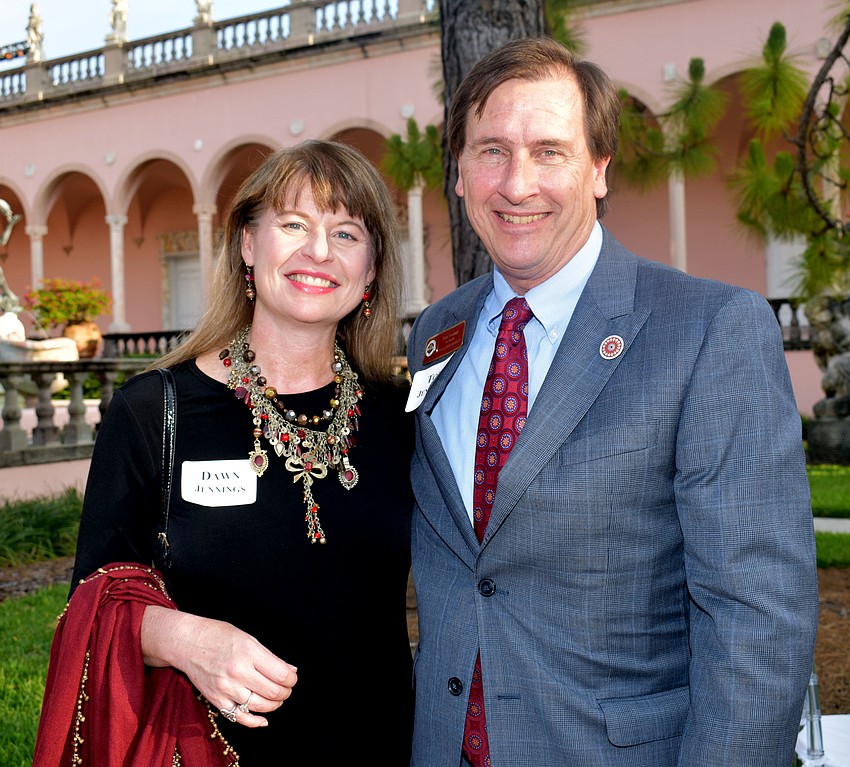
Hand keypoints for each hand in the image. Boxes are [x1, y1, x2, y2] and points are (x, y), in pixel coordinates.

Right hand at [141, 606, 297, 727]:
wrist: (187, 643)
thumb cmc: (219, 636)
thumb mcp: (248, 638)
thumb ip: (270, 657)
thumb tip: (291, 670)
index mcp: (248, 653)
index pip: (280, 674)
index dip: (291, 679)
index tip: (292, 678)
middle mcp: (237, 672)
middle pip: (272, 692)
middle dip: (285, 693)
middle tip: (286, 689)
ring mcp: (226, 688)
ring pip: (259, 706)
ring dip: (274, 705)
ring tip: (276, 699)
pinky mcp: (216, 700)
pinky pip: (239, 717)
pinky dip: (254, 721)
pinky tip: (263, 719)